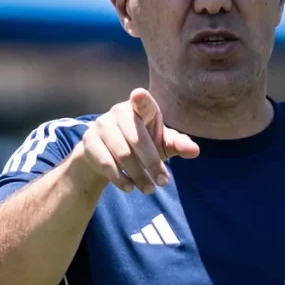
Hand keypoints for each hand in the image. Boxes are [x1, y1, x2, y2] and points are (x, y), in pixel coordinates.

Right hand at [77, 88, 199, 193]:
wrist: (103, 155)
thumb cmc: (140, 144)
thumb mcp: (160, 143)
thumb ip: (177, 144)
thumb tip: (195, 151)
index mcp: (139, 108)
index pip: (143, 102)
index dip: (141, 99)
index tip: (138, 95)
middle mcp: (118, 112)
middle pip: (137, 139)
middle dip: (152, 163)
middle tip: (163, 182)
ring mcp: (101, 126)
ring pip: (122, 154)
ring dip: (138, 175)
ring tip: (149, 189)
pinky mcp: (89, 142)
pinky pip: (106, 163)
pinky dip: (120, 179)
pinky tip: (130, 188)